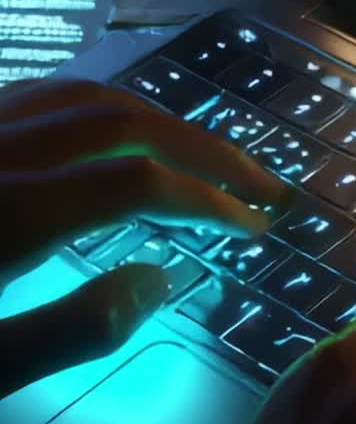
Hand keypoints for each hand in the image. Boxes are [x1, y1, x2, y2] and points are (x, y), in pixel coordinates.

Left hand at [0, 78, 288, 398]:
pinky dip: (104, 107)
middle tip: (263, 183)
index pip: (136, 183)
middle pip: (123, 124)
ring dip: (160, 122)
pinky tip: (123, 133)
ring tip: (208, 158)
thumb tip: (156, 283)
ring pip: (86, 97)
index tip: (256, 226)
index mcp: (11, 213)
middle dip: (205, 151)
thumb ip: (70, 329)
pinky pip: (46, 94)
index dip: (208, 200)